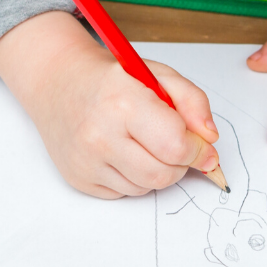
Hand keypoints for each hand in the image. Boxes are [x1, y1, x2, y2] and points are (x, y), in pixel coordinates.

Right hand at [0, 11, 219, 197]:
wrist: (56, 82)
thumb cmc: (109, 78)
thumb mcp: (156, 74)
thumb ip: (192, 101)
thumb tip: (210, 139)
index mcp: (124, 102)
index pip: (177, 145)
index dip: (199, 149)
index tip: (203, 147)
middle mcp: (100, 135)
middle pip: (164, 175)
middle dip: (180, 164)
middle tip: (175, 145)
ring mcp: (86, 161)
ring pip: (145, 188)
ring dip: (155, 171)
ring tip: (141, 143)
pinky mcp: (78, 179)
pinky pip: (123, 193)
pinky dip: (132, 177)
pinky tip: (121, 152)